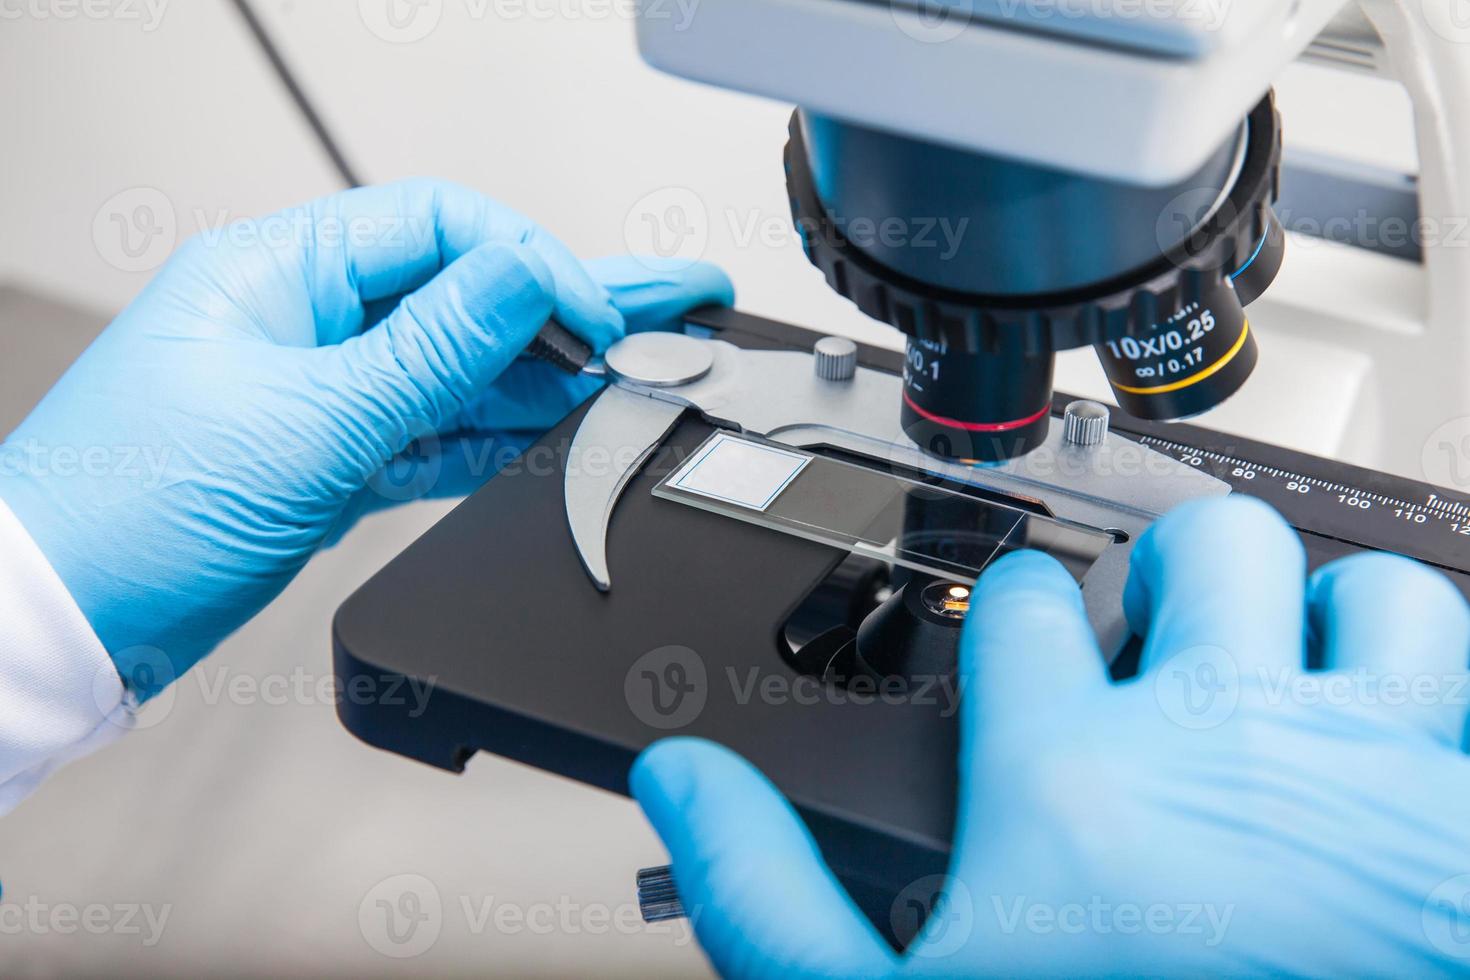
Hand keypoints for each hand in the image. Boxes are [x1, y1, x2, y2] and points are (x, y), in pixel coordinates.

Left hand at [0, 179, 731, 695]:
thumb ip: (436, 349)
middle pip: (465, 295)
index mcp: (279, 272)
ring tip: (635, 367)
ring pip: (459, 369)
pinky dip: (497, 435)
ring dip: (544, 374)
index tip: (594, 315)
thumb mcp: (310, 417)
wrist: (62, 624)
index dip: (531, 263)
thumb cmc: (128, 511)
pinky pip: (436, 433)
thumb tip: (531, 276)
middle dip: (568, 302)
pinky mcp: (331, 461)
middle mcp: (305, 322)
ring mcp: (321, 393)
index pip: (440, 228)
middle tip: (669, 304)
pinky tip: (558, 426)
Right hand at [632, 496, 1469, 976]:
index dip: (1015, 605)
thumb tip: (684, 787)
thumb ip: (765, 898)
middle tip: (1165, 639)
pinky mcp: (1464, 827)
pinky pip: (1469, 686)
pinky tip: (1404, 763)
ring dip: (1332, 618)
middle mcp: (1225, 740)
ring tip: (1300, 677)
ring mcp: (1368, 774)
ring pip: (1370, 595)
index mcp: (1072, 775)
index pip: (1023, 606)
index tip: (1025, 630)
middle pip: (1204, 549)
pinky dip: (1437, 703)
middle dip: (1177, 576)